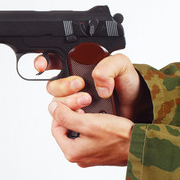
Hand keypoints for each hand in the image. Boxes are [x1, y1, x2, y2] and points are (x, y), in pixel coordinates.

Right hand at [35, 53, 151, 121]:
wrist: (137, 107)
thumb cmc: (128, 84)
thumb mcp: (122, 66)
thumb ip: (109, 66)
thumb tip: (97, 83)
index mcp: (78, 66)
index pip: (53, 61)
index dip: (43, 61)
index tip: (43, 66)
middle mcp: (73, 84)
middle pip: (53, 86)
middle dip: (62, 86)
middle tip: (80, 86)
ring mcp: (75, 101)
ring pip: (57, 103)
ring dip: (69, 102)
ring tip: (88, 102)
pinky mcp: (78, 117)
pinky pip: (66, 118)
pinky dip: (73, 116)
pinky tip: (87, 114)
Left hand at [48, 101, 132, 166]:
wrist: (140, 145)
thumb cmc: (118, 136)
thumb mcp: (87, 122)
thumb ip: (66, 116)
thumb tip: (52, 109)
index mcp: (72, 152)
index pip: (56, 128)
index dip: (60, 113)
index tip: (70, 104)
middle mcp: (78, 157)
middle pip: (66, 131)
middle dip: (72, 116)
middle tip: (82, 107)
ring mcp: (88, 156)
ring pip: (77, 133)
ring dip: (81, 120)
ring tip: (92, 113)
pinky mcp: (98, 153)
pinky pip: (87, 137)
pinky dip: (90, 127)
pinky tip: (98, 120)